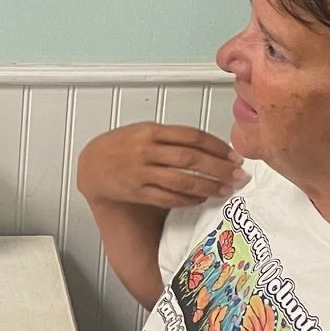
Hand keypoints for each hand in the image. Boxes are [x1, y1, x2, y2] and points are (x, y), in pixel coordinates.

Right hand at [76, 124, 243, 211]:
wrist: (91, 165)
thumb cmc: (120, 146)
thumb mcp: (142, 131)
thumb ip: (170, 137)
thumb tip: (207, 147)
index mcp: (150, 130)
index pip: (192, 136)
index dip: (217, 146)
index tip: (233, 155)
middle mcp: (146, 150)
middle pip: (190, 159)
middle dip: (218, 167)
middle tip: (237, 175)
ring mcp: (140, 172)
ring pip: (181, 181)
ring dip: (207, 186)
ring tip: (224, 190)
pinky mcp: (137, 192)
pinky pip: (167, 197)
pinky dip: (187, 200)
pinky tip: (200, 200)